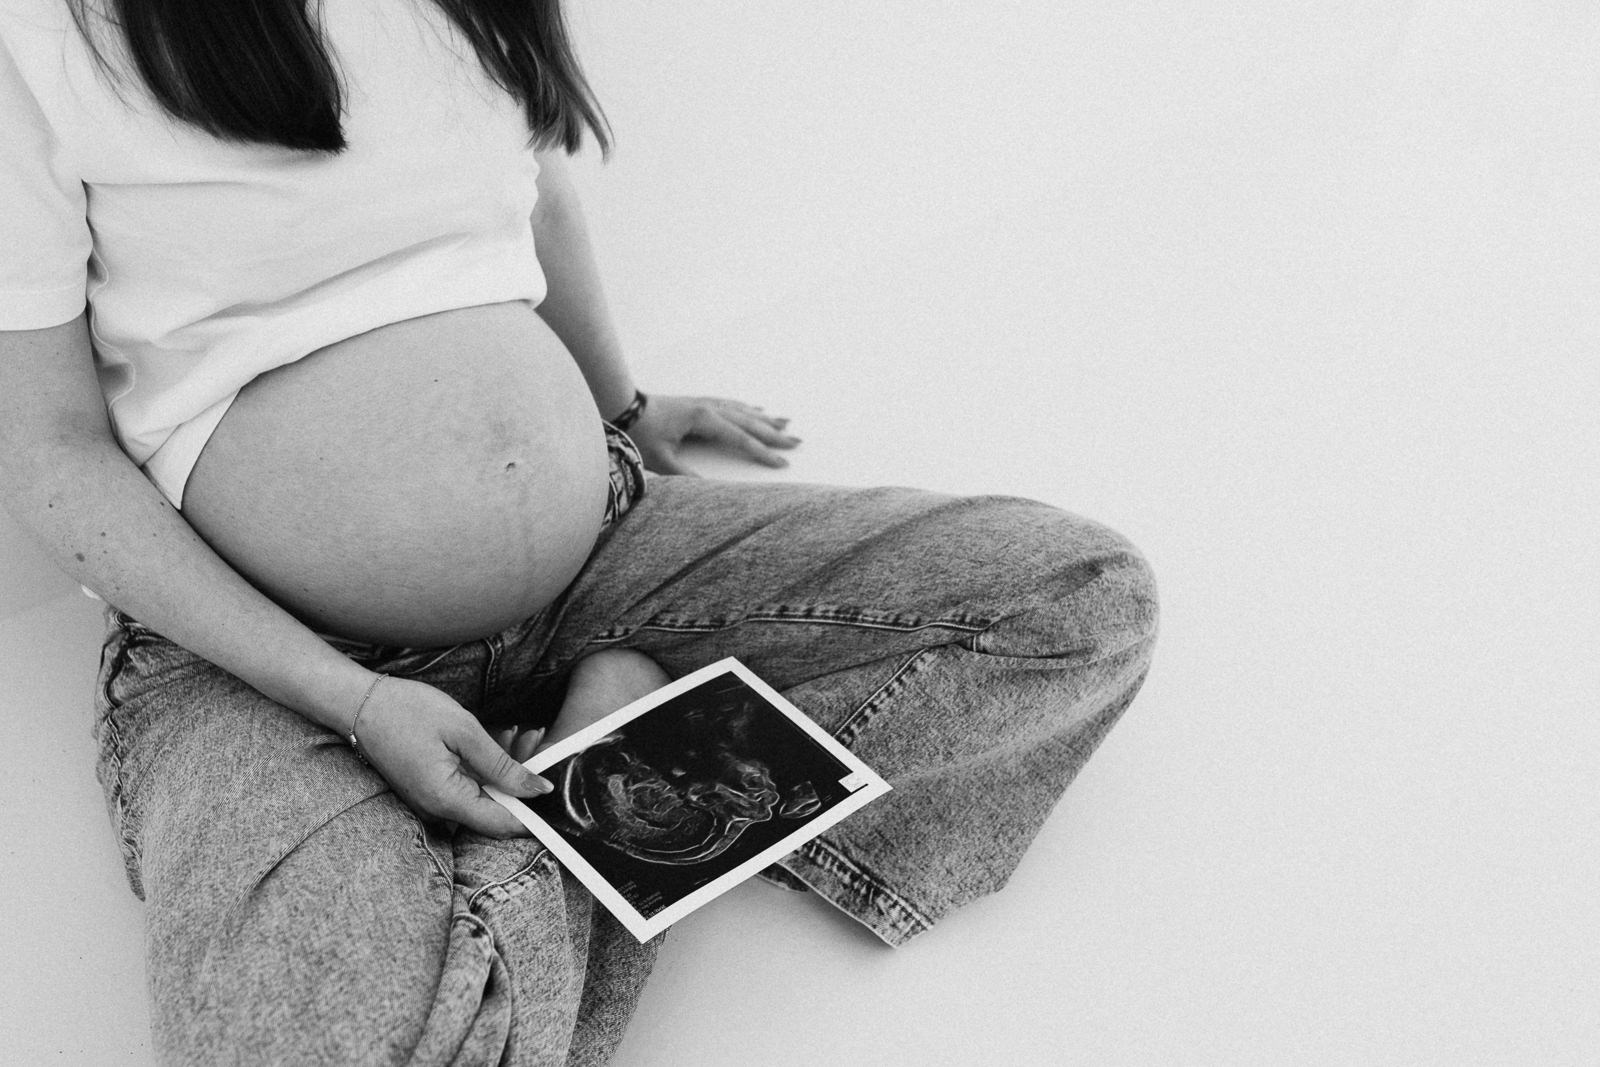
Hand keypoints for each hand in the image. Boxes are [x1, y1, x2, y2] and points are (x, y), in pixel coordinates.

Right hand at [352, 676, 552, 837]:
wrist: (360, 703)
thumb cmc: (408, 711)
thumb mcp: (464, 731)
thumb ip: (502, 766)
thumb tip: (537, 790)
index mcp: (447, 799)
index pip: (503, 824)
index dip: (534, 814)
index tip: (556, 793)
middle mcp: (438, 810)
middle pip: (496, 811)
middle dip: (523, 784)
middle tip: (535, 742)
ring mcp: (432, 802)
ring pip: (485, 798)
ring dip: (507, 773)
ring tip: (519, 734)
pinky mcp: (430, 790)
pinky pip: (469, 788)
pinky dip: (488, 769)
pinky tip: (498, 739)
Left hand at [623, 394, 799, 475]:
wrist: (622, 404)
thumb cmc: (639, 431)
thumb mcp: (660, 460)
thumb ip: (685, 476)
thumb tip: (709, 493)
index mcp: (704, 419)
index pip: (740, 438)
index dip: (762, 452)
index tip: (782, 462)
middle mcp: (709, 407)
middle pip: (749, 422)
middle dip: (773, 433)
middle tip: (797, 441)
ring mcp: (704, 403)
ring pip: (742, 411)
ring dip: (764, 418)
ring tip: (786, 423)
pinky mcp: (698, 403)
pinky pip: (730, 404)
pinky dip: (746, 408)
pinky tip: (755, 409)